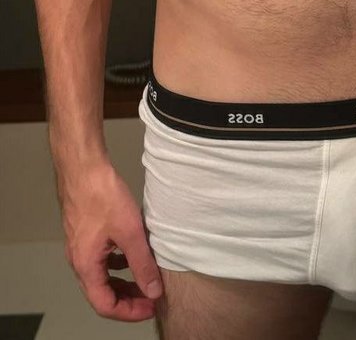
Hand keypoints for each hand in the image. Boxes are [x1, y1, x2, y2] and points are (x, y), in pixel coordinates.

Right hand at [60, 161, 162, 320]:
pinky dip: (117, 263)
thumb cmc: (102, 196)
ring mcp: (80, 245)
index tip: (150, 307)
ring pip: (101, 275)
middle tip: (151, 296)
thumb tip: (153, 291)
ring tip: (146, 278)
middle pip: (102, 293)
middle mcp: (78, 260)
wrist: (83, 167)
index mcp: (85, 266)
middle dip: (128, 299)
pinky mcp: (85, 232)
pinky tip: (133, 253)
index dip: (129, 312)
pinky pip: (101, 258)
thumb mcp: (130, 232)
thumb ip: (142, 263)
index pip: (105, 305)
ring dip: (123, 281)